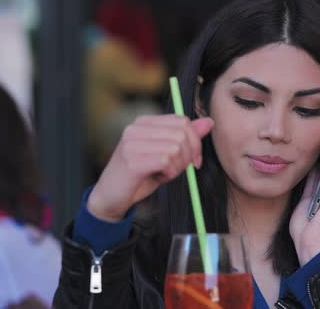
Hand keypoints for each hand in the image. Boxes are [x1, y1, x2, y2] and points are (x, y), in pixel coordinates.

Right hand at [88, 115, 213, 221]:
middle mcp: (136, 128)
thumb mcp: (167, 154)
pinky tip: (159, 177)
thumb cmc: (140, 175)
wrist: (111, 197)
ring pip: (176, 148)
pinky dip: (169, 173)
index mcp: (144, 122)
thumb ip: (186, 137)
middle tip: (179, 169)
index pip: (182, 121)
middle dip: (188, 156)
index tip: (194, 160)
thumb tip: (208, 122)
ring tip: (165, 173)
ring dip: (178, 166)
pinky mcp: (131, 160)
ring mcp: (131, 143)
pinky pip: (165, 161)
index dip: (195, 142)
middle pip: (182, 134)